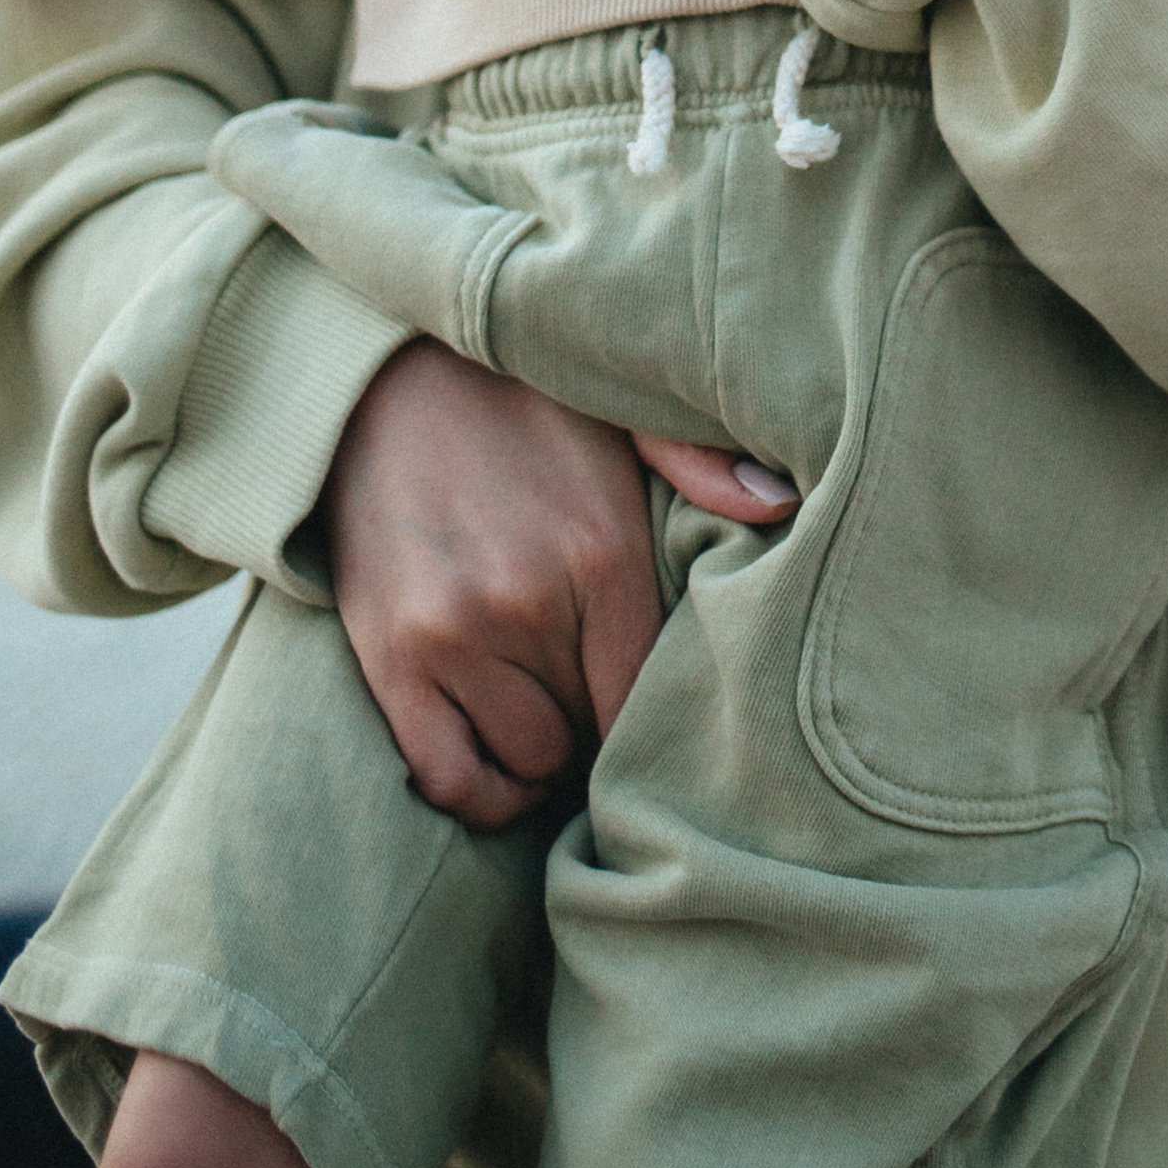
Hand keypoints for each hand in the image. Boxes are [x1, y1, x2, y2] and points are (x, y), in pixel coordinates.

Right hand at [322, 339, 795, 828]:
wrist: (387, 376)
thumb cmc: (519, 401)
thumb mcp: (619, 413)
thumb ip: (696, 459)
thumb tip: (780, 500)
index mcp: (603, 551)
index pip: (650, 692)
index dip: (654, 716)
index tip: (652, 709)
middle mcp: (529, 603)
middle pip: (591, 730)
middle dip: (594, 720)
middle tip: (588, 691)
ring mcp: (454, 636)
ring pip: (528, 762)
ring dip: (542, 755)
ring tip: (546, 714)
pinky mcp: (392, 657)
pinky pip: (447, 776)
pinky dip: (479, 792)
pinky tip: (494, 760)